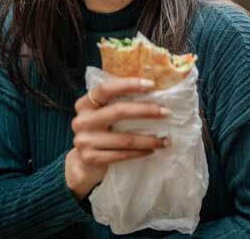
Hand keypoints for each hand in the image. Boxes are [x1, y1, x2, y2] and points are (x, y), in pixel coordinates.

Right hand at [66, 78, 171, 199]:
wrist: (85, 164)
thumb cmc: (102, 132)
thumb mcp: (104, 114)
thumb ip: (119, 102)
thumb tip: (153, 90)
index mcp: (85, 104)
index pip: (106, 89)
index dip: (129, 84)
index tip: (152, 85)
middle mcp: (82, 121)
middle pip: (118, 111)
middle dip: (147, 111)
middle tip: (167, 112)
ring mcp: (84, 141)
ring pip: (125, 138)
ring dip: (150, 139)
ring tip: (166, 140)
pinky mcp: (90, 158)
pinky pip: (122, 155)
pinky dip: (140, 152)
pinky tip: (152, 150)